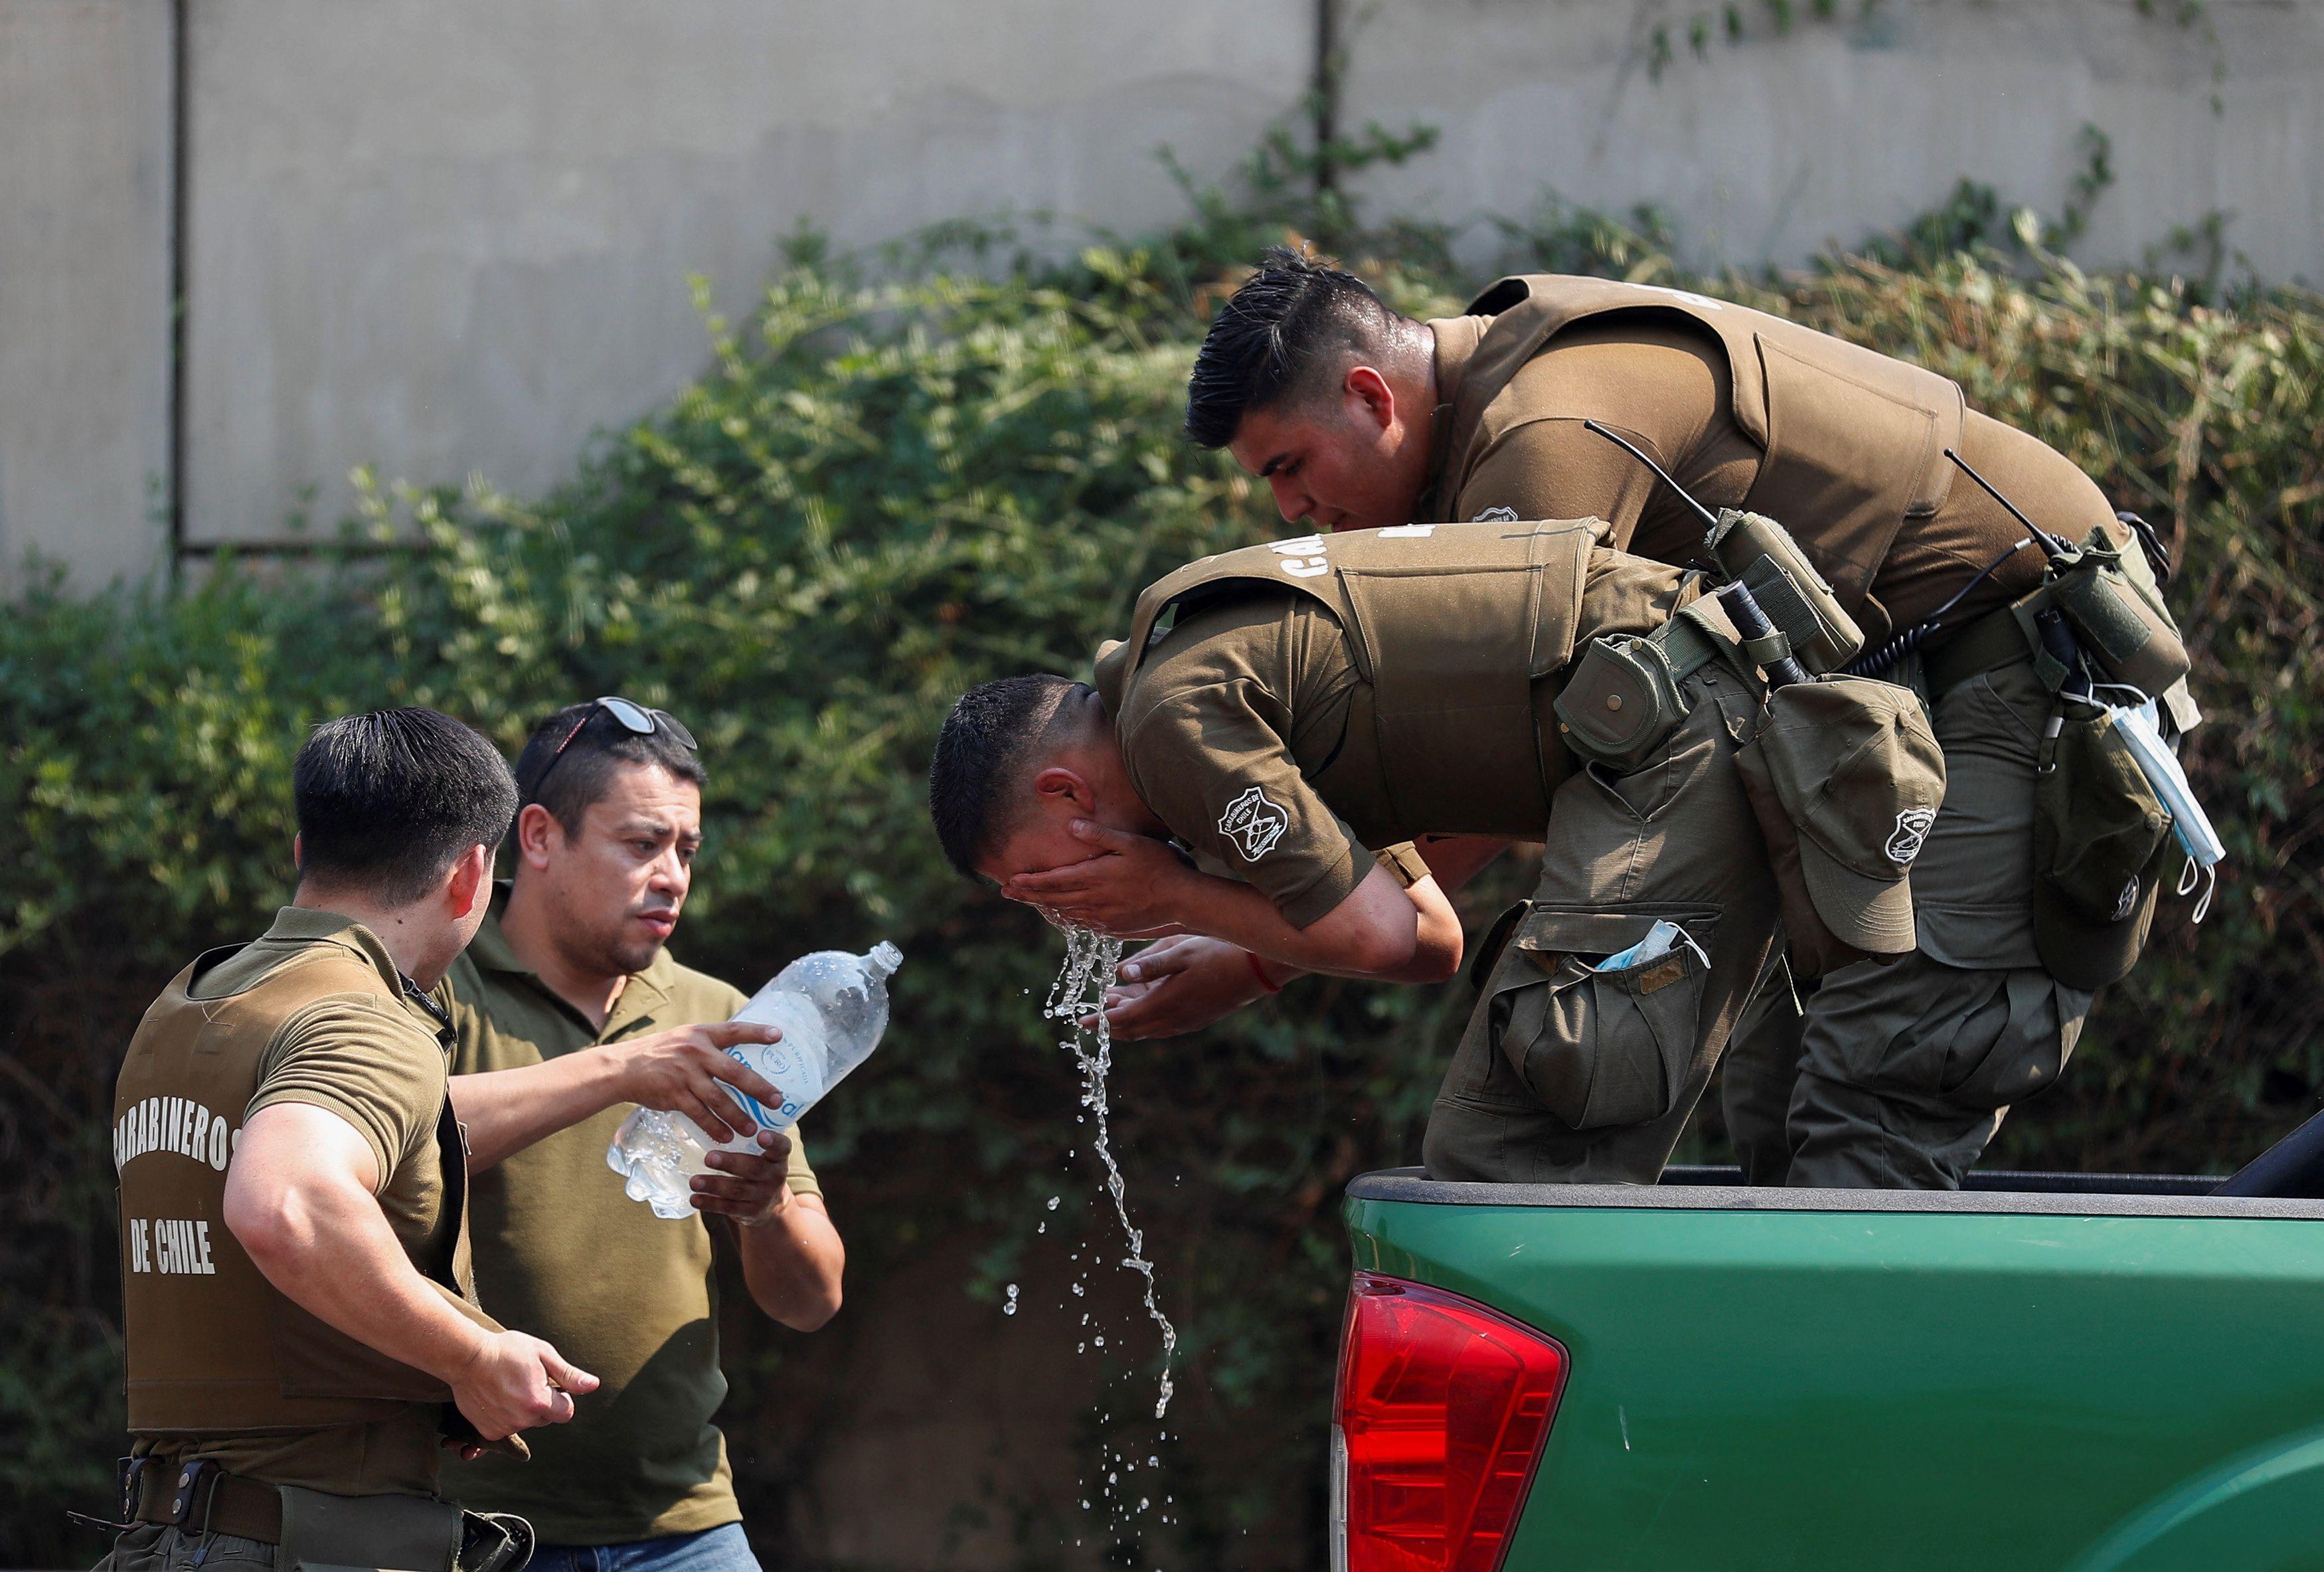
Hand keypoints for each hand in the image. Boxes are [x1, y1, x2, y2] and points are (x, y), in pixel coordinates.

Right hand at [450, 1331, 598, 1441]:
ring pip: (526, 1423)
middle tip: (525, 1381)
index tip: (548, 1383)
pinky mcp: (488, 1432)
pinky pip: (507, 1428)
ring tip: (508, 1386)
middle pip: (546, 1418)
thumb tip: (593, 1385)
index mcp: (539, 1403)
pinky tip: (497, 1397)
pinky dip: (505, 1416)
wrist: (466, 1357)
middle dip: (542, 1402)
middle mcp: (521, 1421)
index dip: (561, 1397)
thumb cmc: (506, 1351)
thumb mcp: (542, 1354)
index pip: (566, 1412)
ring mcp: (503, 1428)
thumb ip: (569, 1375)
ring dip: (523, 1409)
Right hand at [611, 1022, 785, 1144]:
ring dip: (738, 1116)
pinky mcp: (674, 1095)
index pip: (734, 1030)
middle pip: (735, 1072)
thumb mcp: (685, 1037)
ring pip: (719, 1099)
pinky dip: (714, 1127)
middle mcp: (696, 1052)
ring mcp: (685, 1074)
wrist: (624, 1068)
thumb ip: (709, 1044)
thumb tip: (742, 1054)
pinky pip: (700, 1114)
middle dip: (759, 1088)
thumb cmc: (660, 1052)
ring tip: (753, 1129)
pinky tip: (726, 1137)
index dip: (757, 1032)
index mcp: (701, 1034)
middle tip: (776, 1101)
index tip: (779, 1036)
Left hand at [693, 1129, 796, 1224]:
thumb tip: (720, 1106)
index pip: (781, 1147)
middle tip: (709, 1157)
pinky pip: (728, 1208)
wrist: (772, 1205)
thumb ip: (751, 1138)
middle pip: (753, 1168)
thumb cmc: (761, 1167)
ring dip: (714, 1185)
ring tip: (694, 1181)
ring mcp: (763, 1196)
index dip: (773, 1141)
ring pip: (737, 1190)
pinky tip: (694, 1199)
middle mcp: (775, 1176)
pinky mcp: (750, 1212)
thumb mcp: (766, 1154)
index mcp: (779, 1157)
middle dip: (730, 1163)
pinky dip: (710, 1204)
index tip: (761, 1134)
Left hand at [1001, 821, 1193, 937]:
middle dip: (1028, 895)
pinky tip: (1064, 914)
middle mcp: (1093, 901)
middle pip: (1053, 900)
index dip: (1029, 883)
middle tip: (1008, 893)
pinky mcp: (1114, 928)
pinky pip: (1083, 924)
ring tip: (1031, 901)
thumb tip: (1070, 826)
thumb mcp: (1131, 842)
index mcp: (1094, 878)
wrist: (1183, 900)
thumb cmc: (1160, 866)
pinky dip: (1067, 918)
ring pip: (1066, 914)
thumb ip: (1099, 835)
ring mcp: (1103, 917)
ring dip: (1046, 907)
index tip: (1009, 882)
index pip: (1052, 881)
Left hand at [1100, 935, 1280, 1039]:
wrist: (1255, 970)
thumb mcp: (1181, 951)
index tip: (1080, 1022)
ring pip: (1147, 1029)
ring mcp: (1186, 1023)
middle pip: (1132, 1030)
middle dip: (1109, 1025)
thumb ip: (1151, 963)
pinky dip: (1145, 1021)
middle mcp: (1173, 1020)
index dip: (1100, 1021)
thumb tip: (1120, 972)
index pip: (1123, 1019)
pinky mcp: (1195, 1020)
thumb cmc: (1217, 953)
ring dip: (1127, 1022)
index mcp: (1165, 1003)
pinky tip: (1142, 1006)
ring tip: (1112, 1007)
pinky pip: (1162, 1026)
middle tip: (1090, 1019)